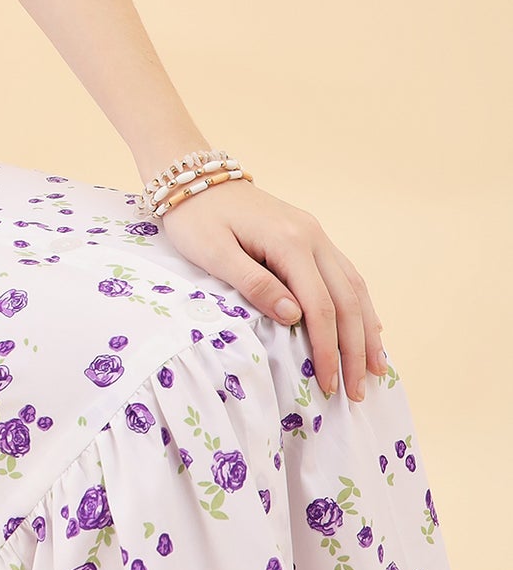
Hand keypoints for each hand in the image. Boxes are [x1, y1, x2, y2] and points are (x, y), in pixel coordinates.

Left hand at [154, 178, 386, 400]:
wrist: (194, 177)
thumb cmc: (196, 217)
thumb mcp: (213, 252)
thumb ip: (254, 284)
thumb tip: (295, 317)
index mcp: (289, 242)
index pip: (320, 307)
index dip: (327, 349)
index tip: (329, 385)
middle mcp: (312, 236)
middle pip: (347, 301)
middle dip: (355, 350)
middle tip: (358, 392)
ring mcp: (315, 234)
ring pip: (354, 287)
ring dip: (366, 329)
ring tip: (376, 368)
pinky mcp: (310, 235)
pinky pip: (345, 274)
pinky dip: (360, 304)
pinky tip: (368, 326)